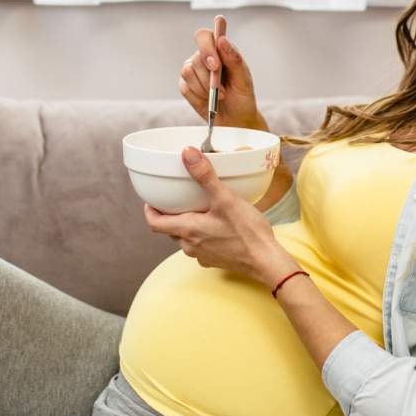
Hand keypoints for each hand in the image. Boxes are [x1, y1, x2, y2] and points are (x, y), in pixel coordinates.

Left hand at [144, 146, 296, 285]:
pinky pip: (201, 246)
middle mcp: (190, 246)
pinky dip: (202, 235)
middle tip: (178, 200)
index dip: (150, 210)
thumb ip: (205, 176)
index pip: (154, 223)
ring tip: (199, 210)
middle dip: (170, 215)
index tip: (152, 200)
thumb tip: (187, 154)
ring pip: (185, 238)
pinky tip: (217, 227)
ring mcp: (202, 255)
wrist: (266, 261)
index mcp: (187, 230)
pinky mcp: (214, 260)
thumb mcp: (225, 199)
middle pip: (169, 230)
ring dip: (187, 225)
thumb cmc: (247, 233)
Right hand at [180, 16, 267, 130]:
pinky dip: (198, 96)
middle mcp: (204, 58)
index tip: (215, 65)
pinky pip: (184, 87)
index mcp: (220, 50)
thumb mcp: (243, 79)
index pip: (204, 36)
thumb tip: (222, 39)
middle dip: (209, 78)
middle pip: (196, 58)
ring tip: (219, 96)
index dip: (206, 47)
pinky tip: (208, 100)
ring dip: (205, 88)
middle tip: (222, 90)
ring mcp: (193, 71)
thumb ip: (233, 59)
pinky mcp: (186, 86)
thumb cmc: (242, 98)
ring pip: (187, 72)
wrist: (236, 121)